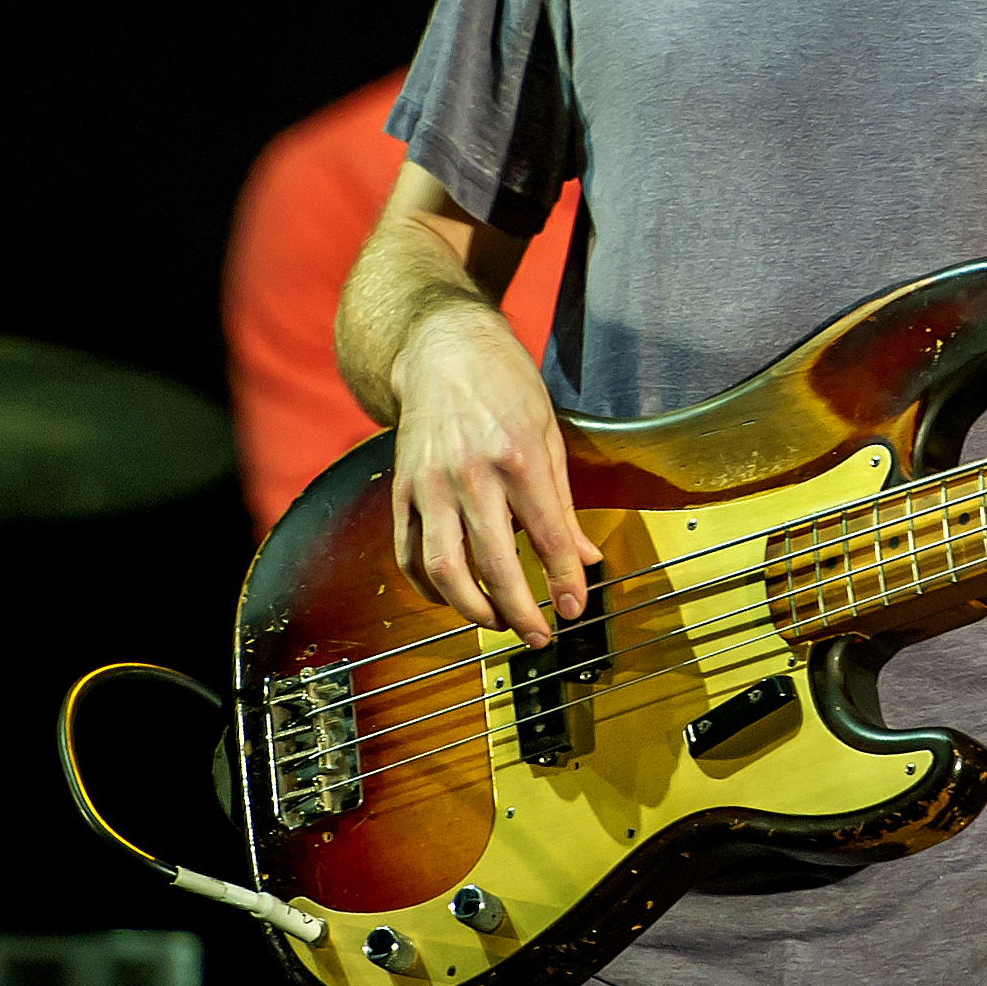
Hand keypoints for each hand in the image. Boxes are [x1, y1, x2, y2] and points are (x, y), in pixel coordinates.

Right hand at [389, 302, 597, 646]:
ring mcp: (428, 485)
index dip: (563, 580)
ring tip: (498, 623)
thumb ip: (564, 501)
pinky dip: (429, 588)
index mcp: (516, 456)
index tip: (575, 610)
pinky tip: (454, 598)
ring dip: (471, 609)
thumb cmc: (504, 385)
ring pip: (443, 569)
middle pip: (492, 563)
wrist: (441, 350)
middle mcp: (469, 474)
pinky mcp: (401, 491)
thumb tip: (585, 556)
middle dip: (519, 610)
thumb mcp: (549, 432)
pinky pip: (408, 554)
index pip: (546, 535)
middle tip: (539, 636)